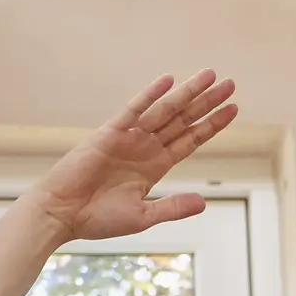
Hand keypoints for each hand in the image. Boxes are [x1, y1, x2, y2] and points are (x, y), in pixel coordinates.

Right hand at [36, 72, 237, 242]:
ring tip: (210, 76)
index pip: (190, 139)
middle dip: (207, 102)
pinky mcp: (109, 134)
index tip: (233, 109)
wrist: (62, 214)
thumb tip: (203, 203)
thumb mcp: (142, 216)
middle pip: (183, 119)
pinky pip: (133, 111)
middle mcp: (145, 147)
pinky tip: (167, 81)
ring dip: (187, 93)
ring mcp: (128, 138)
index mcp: (155, 166)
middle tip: (230, 84)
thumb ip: (172, 207)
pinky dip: (149, 96)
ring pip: (165, 111)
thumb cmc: (97, 219)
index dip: (212, 124)